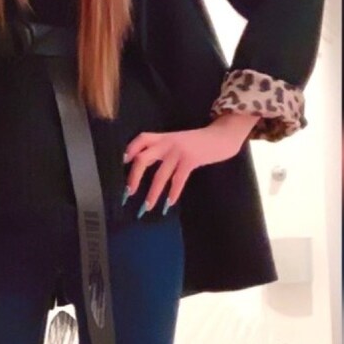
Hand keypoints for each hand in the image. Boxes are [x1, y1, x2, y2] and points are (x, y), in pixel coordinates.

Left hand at [123, 113, 257, 209]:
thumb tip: (146, 165)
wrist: (222, 136)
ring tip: (147, 207)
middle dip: (134, 177)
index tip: (122, 163)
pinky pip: (178, 179)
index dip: (130, 150)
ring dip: (153, 193)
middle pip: (143, 158)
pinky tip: (169, 204)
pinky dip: (173, 193)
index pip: (141, 139)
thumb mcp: (178, 141)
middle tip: (128, 193)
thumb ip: (164, 149)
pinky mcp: (191, 159)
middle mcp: (168, 143)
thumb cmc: (199, 142)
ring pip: (160, 174)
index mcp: (163, 137)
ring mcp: (179, 151)